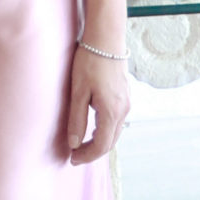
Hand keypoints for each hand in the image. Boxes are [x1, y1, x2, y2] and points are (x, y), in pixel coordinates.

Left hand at [67, 47, 130, 164]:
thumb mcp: (78, 92)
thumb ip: (76, 119)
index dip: (87, 155)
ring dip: (99, 141)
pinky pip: (116, 121)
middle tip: (75, 155)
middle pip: (110, 141)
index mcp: (111, 112)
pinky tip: (92, 127)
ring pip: (114, 132)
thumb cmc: (89, 62)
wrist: (106, 39)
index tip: (72, 159)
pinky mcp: (125, 96)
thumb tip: (74, 143)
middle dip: (93, 151)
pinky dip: (105, 130)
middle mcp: (123, 110)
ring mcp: (126, 103)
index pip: (101, 145)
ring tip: (81, 144)